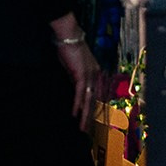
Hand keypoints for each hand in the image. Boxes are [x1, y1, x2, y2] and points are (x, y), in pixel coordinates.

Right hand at [50, 15, 102, 131]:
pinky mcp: (82, 74)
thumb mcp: (73, 64)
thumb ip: (75, 76)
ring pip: (89, 100)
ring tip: (82, 128)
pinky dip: (78, 104)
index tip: (91, 120)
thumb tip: (74, 86)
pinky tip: (75, 114)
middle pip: (95, 100)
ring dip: (85, 115)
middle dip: (91, 117)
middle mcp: (96, 75)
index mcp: (95, 73)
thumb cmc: (69, 47)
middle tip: (88, 131)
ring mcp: (90, 75)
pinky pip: (80, 93)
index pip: (96, 95)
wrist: (68, 35)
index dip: (94, 108)